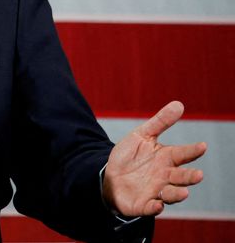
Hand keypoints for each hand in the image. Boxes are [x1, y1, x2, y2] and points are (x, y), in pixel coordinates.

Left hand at [103, 100, 205, 216]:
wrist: (109, 176)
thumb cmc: (130, 156)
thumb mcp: (142, 135)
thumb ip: (160, 122)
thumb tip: (179, 104)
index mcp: (166, 158)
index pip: (182, 154)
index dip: (192, 150)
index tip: (202, 146)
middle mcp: (165, 176)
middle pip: (180, 177)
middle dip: (190, 177)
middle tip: (198, 175)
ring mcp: (155, 191)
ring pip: (170, 194)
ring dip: (177, 194)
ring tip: (184, 192)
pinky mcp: (143, 204)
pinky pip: (150, 207)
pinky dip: (155, 207)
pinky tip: (158, 205)